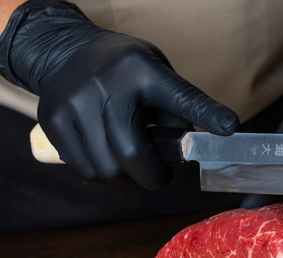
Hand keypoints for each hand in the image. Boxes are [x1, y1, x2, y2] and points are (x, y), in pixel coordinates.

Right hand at [0, 0, 238, 188]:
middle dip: (153, 178)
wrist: (65, 52)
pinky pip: (84, 168)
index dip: (206, 114)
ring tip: (131, 163)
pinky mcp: (53, 119)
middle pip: (132, 155)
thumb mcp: (155, 74)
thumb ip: (175, 110)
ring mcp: (74, 102)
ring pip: (107, 170)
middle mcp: (106, 85)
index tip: (229, 128)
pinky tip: (107, 157)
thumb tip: (188, 151)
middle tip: (160, 176)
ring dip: (126, 179)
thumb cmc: (122, 71)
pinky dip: (102, 174)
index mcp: (142, 70)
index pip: (180, 97)